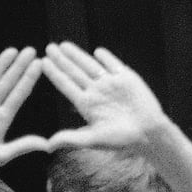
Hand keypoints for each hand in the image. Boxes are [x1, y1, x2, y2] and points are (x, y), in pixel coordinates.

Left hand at [42, 43, 169, 152]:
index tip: (42, 62)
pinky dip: (107, 57)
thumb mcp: (93, 140)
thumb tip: (47, 146)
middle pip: (75, 72)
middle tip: (49, 47)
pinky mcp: (127, 78)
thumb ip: (71, 138)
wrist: (149, 133)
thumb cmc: (121, 139)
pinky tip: (98, 51)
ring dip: (78, 55)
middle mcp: (96, 92)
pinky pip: (114, 65)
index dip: (54, 73)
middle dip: (62, 59)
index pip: (66, 85)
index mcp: (86, 104)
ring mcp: (111, 84)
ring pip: (91, 65)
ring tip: (64, 45)